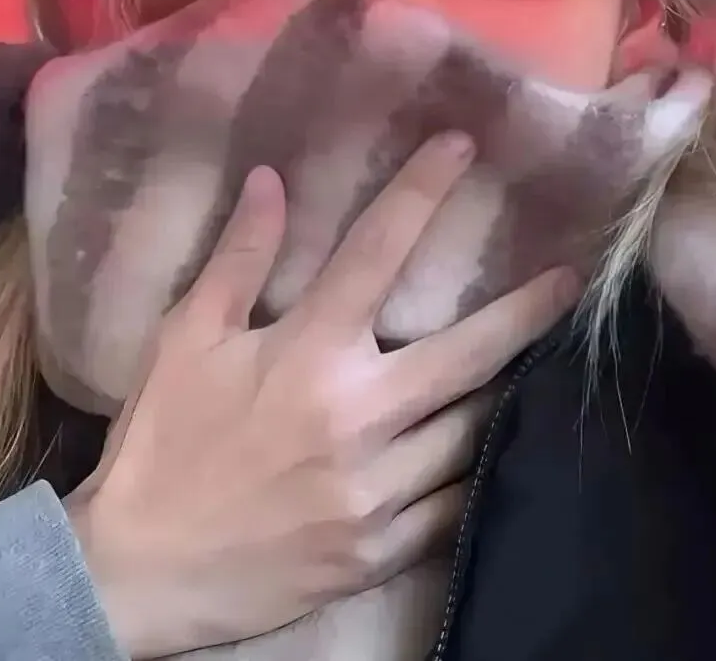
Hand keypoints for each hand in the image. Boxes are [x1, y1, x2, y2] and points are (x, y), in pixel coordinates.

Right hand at [67, 133, 575, 657]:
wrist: (143, 568)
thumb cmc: (162, 440)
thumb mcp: (184, 339)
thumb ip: (237, 259)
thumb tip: (270, 180)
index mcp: (307, 354)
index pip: (377, 253)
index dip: (422, 191)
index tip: (463, 147)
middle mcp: (358, 416)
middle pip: (468, 354)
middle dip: (526, 314)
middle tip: (571, 283)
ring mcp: (378, 490)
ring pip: (472, 433)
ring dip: (505, 393)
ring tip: (531, 366)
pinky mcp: (382, 551)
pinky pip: (453, 506)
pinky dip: (475, 473)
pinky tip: (490, 451)